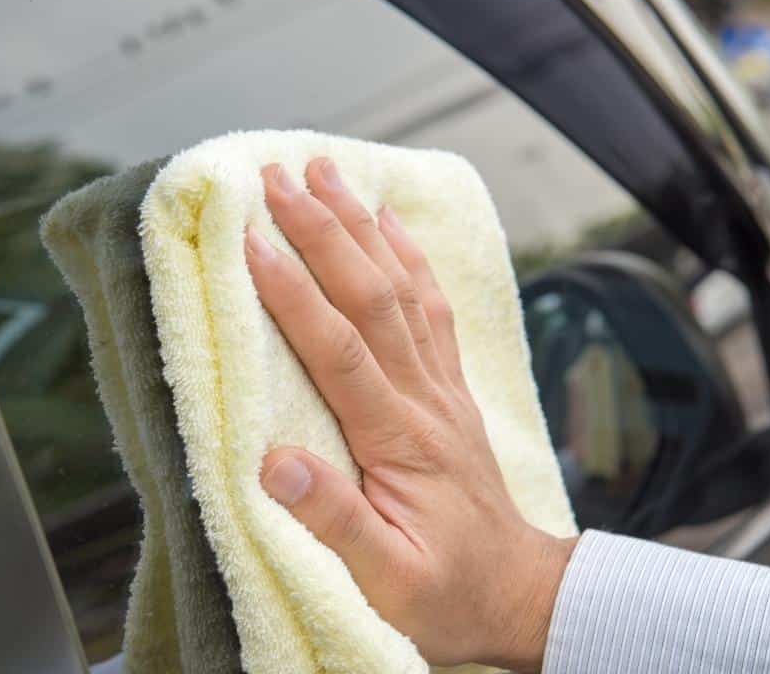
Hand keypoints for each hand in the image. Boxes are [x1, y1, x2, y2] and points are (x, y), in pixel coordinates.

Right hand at [243, 157, 576, 670]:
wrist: (519, 597)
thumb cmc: (447, 597)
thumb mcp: (387, 583)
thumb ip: (335, 521)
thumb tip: (276, 463)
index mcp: (399, 442)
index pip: (341, 351)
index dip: (294, 293)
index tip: (251, 241)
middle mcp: (424, 400)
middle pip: (372, 298)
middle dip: (324, 231)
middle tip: (278, 176)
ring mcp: (441, 389)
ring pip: (402, 290)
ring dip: (361, 227)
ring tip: (324, 172)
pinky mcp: (448, 390)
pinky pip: (431, 308)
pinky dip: (409, 257)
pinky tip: (387, 221)